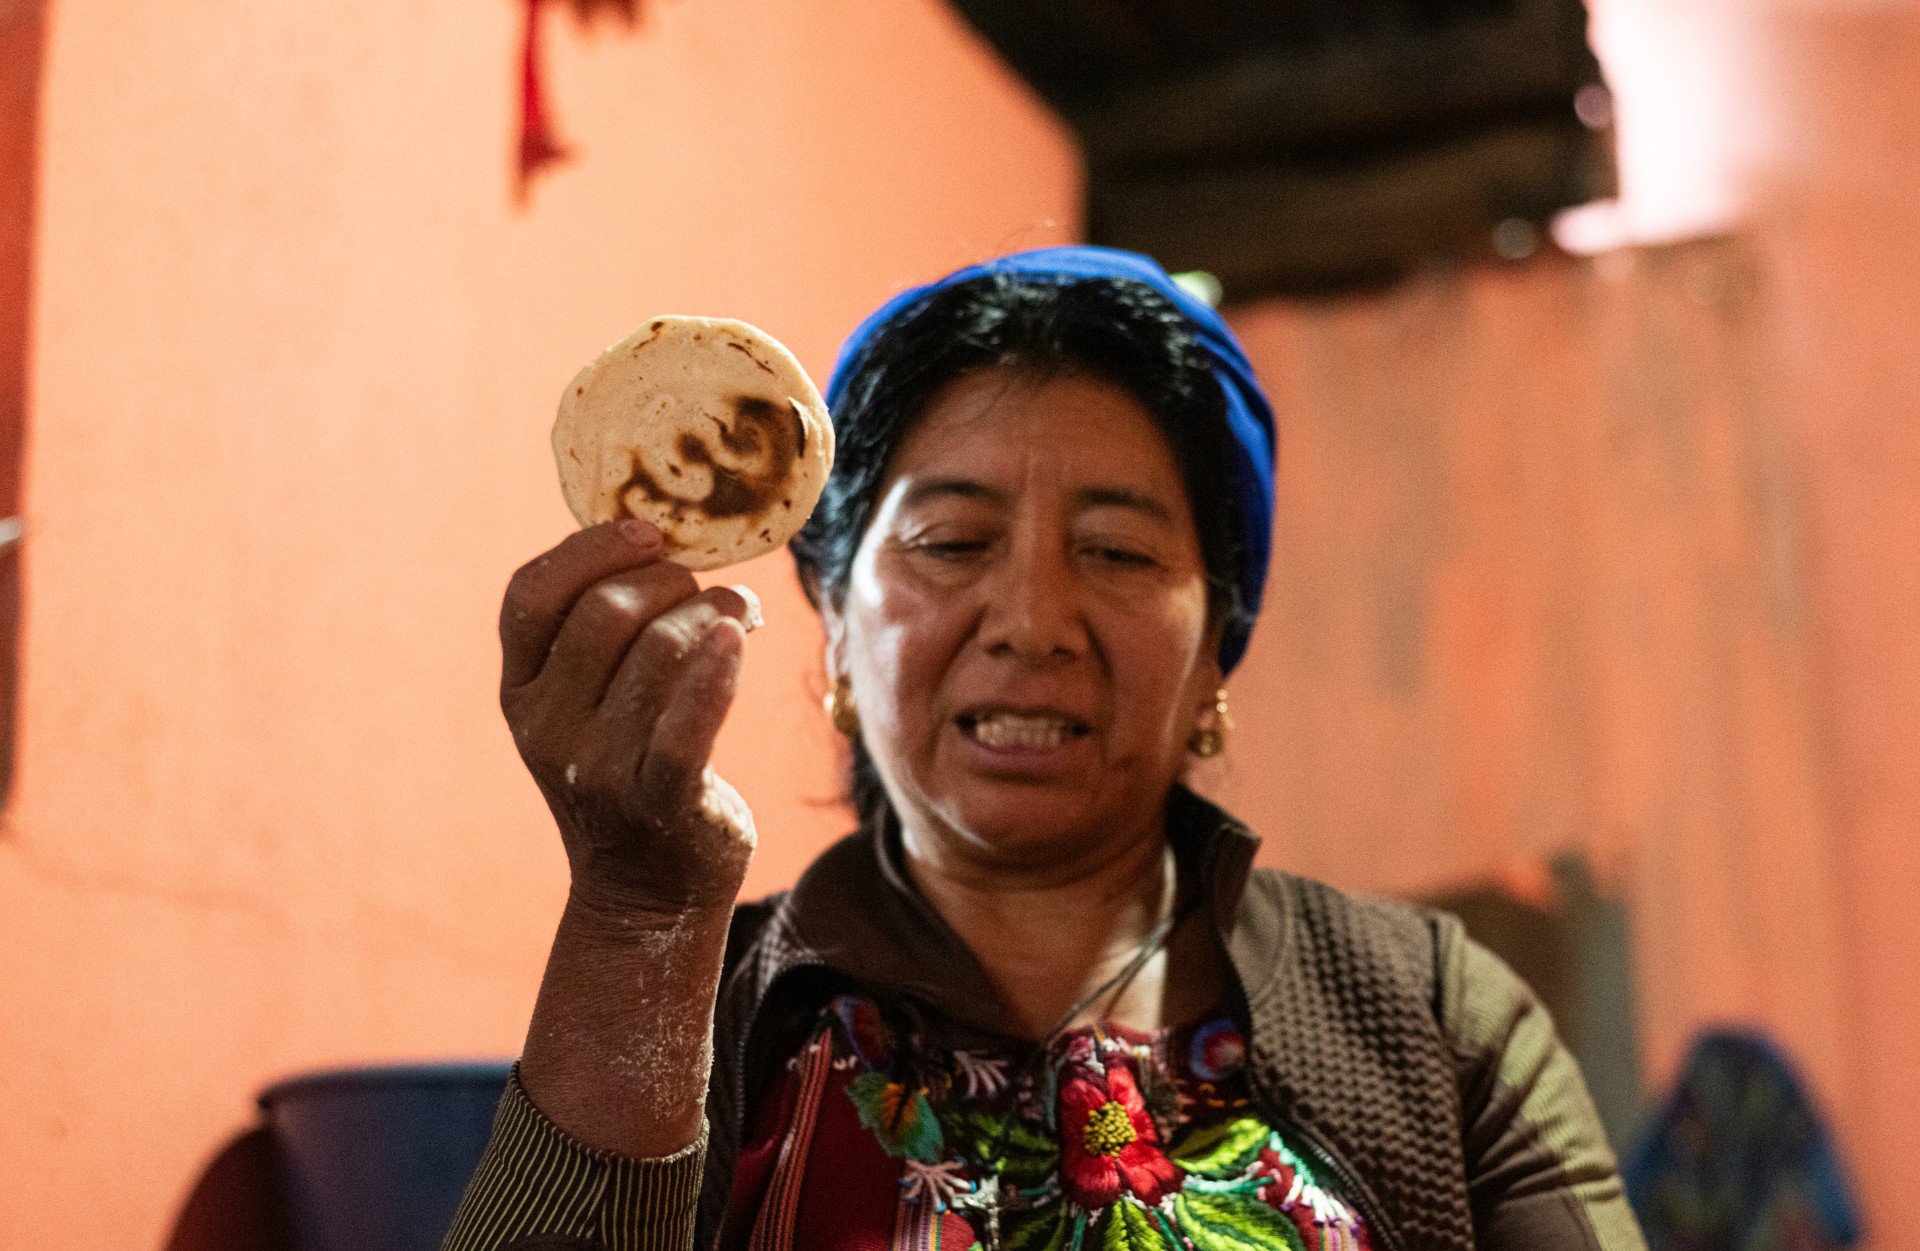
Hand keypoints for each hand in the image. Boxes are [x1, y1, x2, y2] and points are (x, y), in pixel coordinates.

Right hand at [499, 519, 758, 919]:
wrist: (649, 891)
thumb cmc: (629, 767)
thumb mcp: (586, 703)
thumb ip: (599, 632)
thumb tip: (661, 538)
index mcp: (520, 691)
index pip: (530, 596)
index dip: (589, 549)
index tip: (650, 534)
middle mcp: (546, 727)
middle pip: (607, 612)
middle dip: (673, 582)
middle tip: (711, 590)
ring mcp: (597, 768)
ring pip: (660, 649)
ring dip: (715, 613)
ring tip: (741, 614)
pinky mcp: (658, 800)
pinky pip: (689, 721)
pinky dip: (720, 670)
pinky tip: (739, 638)